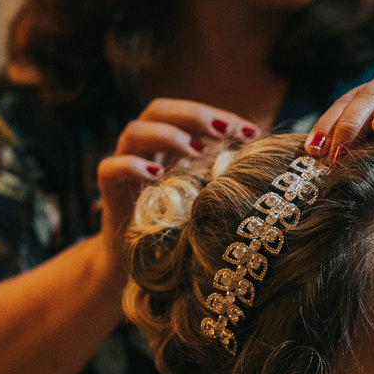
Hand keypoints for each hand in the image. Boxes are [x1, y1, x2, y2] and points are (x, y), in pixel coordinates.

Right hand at [97, 99, 258, 264]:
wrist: (138, 263)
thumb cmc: (178, 227)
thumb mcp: (206, 197)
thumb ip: (224, 174)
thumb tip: (264, 159)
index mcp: (169, 144)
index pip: (189, 113)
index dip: (219, 116)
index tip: (250, 132)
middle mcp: (145, 148)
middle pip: (159, 110)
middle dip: (193, 115)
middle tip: (222, 132)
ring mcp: (124, 166)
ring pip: (134, 131)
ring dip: (167, 136)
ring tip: (196, 152)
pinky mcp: (109, 191)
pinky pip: (111, 167)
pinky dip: (132, 166)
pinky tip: (156, 176)